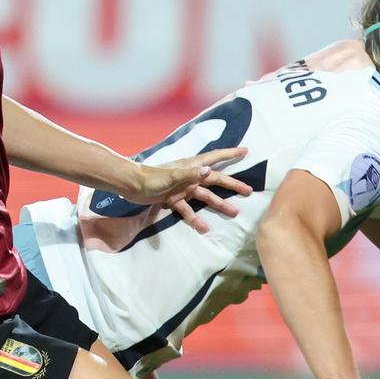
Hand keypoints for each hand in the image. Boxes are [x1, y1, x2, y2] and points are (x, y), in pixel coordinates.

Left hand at [126, 148, 252, 232]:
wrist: (131, 186)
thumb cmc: (150, 177)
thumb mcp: (172, 176)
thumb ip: (190, 174)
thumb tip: (210, 171)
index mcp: (191, 166)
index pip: (215, 157)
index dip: (230, 153)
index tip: (245, 151)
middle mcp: (190, 176)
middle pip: (216, 180)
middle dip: (232, 185)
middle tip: (248, 191)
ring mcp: (183, 188)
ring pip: (205, 196)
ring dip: (219, 204)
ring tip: (233, 212)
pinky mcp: (174, 199)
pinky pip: (188, 210)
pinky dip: (196, 218)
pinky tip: (204, 228)